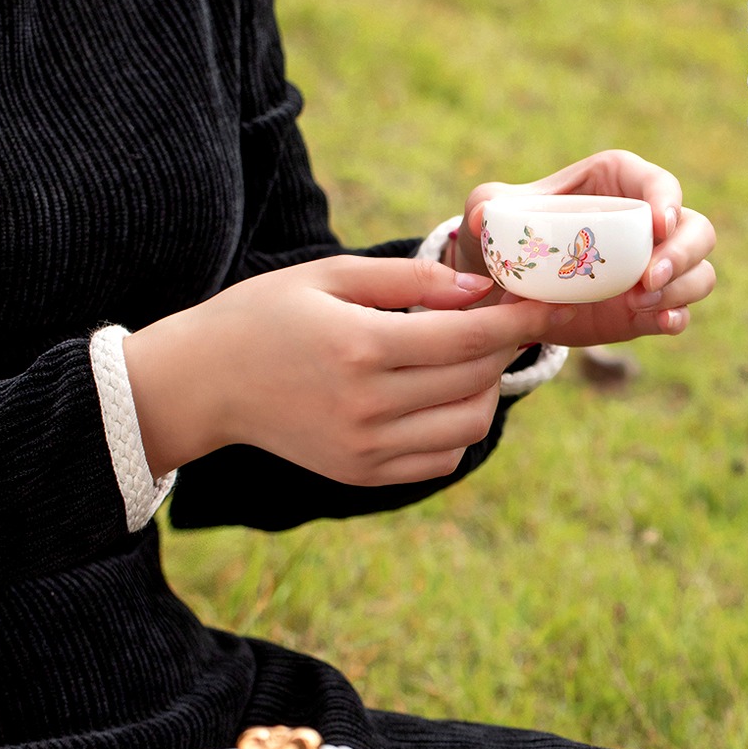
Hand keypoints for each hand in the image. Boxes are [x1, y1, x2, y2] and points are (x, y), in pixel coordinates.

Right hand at [123, 257, 572, 484]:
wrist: (203, 384)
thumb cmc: (264, 314)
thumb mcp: (330, 274)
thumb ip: (410, 278)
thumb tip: (480, 288)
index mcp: (358, 347)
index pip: (465, 337)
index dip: (514, 320)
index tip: (544, 304)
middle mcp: (366, 405)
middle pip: (475, 381)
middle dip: (502, 348)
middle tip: (503, 321)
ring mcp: (364, 447)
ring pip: (469, 426)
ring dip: (486, 389)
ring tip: (471, 357)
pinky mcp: (361, 473)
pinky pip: (441, 458)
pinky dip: (460, 427)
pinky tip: (444, 395)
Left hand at [451, 150, 715, 347]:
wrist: (505, 291)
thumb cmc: (506, 236)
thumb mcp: (491, 212)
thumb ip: (487, 207)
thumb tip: (483, 218)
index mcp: (617, 184)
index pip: (658, 184)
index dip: (668, 200)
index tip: (659, 223)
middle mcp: (646, 224)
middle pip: (696, 229)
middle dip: (682, 253)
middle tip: (648, 278)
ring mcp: (653, 268)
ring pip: (699, 272)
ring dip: (679, 289)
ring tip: (638, 304)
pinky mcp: (649, 307)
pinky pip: (681, 311)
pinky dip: (676, 317)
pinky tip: (658, 322)